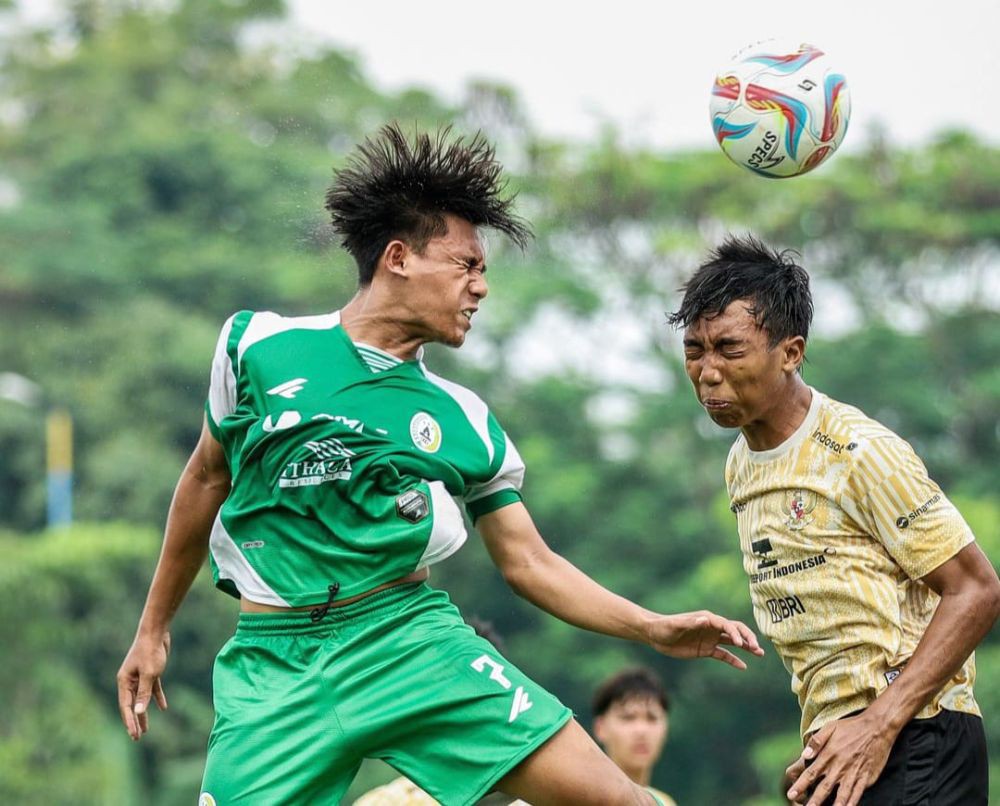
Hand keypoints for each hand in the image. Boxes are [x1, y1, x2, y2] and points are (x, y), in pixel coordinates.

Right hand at [116, 631, 170, 740]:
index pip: (126, 706)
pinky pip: (153, 689)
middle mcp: (129, 681)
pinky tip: (163, 708)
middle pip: (132, 705)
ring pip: (142, 699)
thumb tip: (139, 712)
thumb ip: (144, 693)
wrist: (156, 632)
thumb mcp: (149, 674)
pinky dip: (157, 698)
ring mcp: (139, 677)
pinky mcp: (150, 672)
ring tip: (146, 729)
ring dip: (144, 713)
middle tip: (136, 738)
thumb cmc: (151, 652)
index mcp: (124, 682)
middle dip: (134, 722)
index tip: (133, 735)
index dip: (130, 721)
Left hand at [647, 610, 762, 668]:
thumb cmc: (664, 627)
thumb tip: (707, 619)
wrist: (655, 635)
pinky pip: (723, 655)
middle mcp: (711, 627)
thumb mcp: (676, 625)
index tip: (740, 643)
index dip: (735, 632)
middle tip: (756, 648)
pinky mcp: (706, 649)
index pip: (726, 624)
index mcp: (706, 619)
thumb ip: (692, 622)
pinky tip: (743, 666)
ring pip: (732, 642)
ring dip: (745, 647)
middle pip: (734, 630)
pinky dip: (733, 660)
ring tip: (759, 653)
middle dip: (746, 637)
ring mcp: (710, 638)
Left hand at [785, 712, 895, 805]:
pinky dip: (852, 802)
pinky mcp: (866, 777)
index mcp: (829, 754)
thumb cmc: (851, 727)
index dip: (801, 785)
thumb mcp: (830, 727)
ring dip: (833, 805)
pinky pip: (858, 793)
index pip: (811, 773)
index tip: (791, 794)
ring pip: (841, 794)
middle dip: (814, 800)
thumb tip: (804, 754)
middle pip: (824, 787)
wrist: (877, 727)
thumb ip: (817, 741)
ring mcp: (854, 773)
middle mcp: (840, 766)